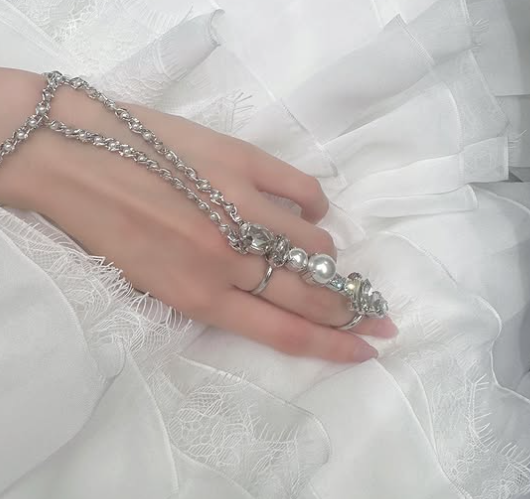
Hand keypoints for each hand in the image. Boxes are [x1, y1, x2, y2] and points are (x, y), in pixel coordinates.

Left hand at [0, 68, 395, 361]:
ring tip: (323, 258)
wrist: (72, 157)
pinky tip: (312, 212)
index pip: (285, 331)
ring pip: (314, 245)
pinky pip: (303, 190)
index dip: (334, 346)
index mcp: (201, 295)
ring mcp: (242, 207)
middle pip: (310, 295)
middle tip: (381, 315)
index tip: (368, 349)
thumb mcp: (151, 283)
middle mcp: (230, 258)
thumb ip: (208, 295)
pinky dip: (315, 206)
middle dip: (353, 311)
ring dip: (327, 259)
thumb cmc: (103, 227)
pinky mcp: (243, 162)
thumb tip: (261, 289)